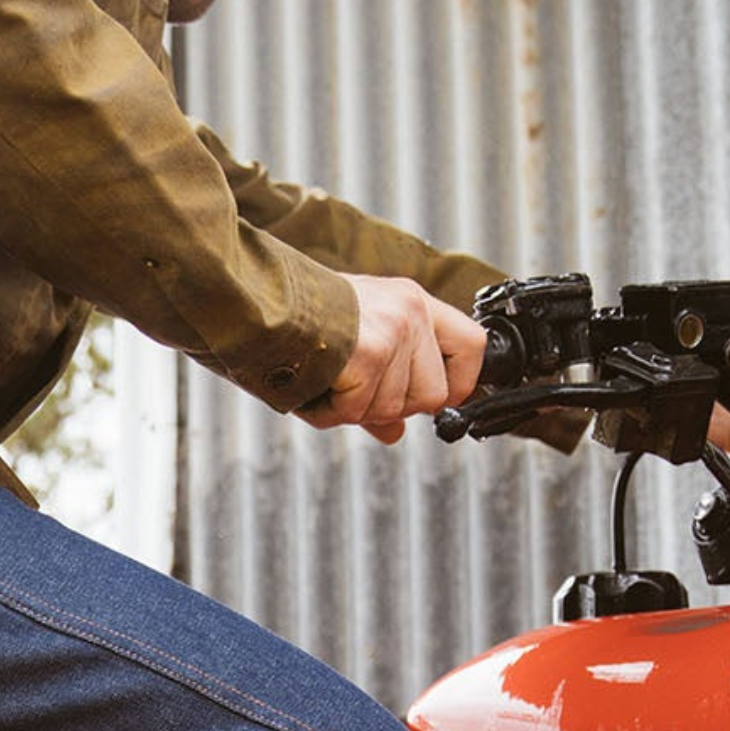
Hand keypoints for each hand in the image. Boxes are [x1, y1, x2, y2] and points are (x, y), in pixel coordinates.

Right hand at [301, 277, 485, 444]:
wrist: (257, 298)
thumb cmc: (297, 314)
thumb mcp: (353, 341)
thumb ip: (383, 386)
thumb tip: (395, 432)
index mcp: (412, 301)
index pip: (472, 345)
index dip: (459, 384)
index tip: (434, 400)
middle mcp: (410, 311)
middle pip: (433, 394)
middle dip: (391, 407)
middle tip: (355, 391)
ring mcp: (394, 331)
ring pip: (394, 409)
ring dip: (354, 409)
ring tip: (328, 380)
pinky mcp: (369, 353)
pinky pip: (360, 410)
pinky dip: (332, 411)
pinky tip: (317, 385)